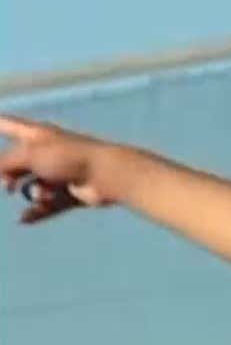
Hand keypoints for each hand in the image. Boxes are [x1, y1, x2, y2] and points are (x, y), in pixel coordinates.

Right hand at [0, 115, 114, 223]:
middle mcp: (46, 152)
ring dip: (34, 193)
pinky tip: (25, 219)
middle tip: (9, 184)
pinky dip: (38, 211)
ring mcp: (59, 173)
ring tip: (44, 195)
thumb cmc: (67, 157)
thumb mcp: (29, 155)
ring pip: (34, 186)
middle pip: (17, 164)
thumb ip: (5, 163)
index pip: (8, 125)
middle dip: (9, 175)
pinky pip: (48, 204)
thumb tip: (0, 173)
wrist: (107, 174)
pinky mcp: (70, 192)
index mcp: (37, 135)